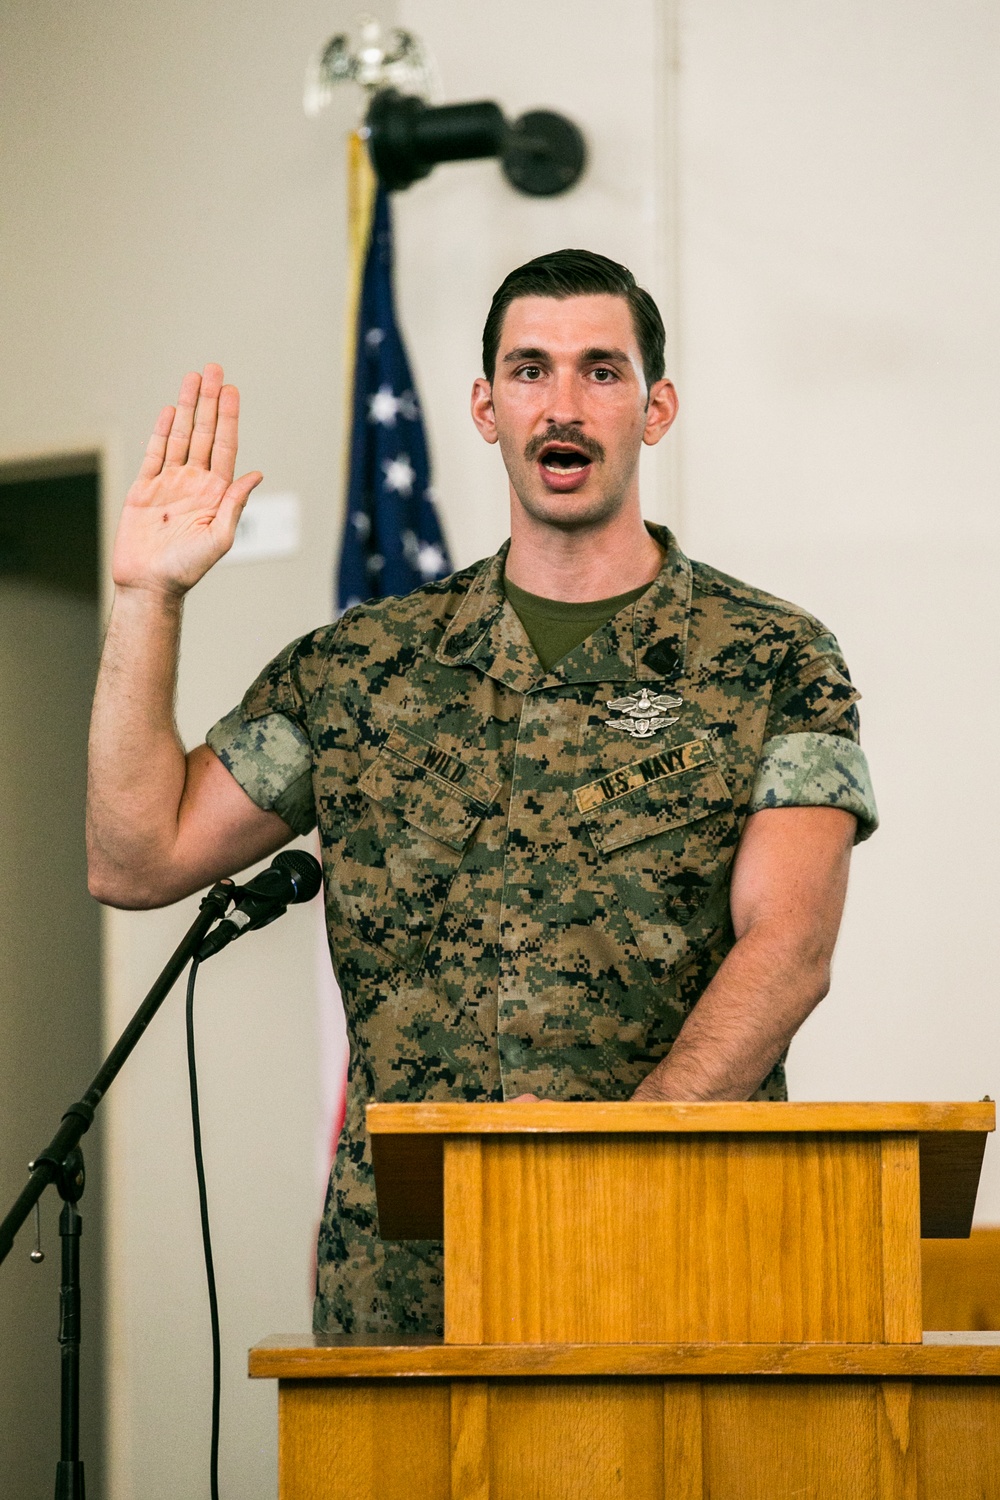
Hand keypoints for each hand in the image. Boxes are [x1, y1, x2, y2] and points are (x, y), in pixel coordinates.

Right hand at [113, 364, 262, 595]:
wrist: (150, 585)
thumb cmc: (187, 569)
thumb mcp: (220, 537)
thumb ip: (235, 504)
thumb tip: (256, 474)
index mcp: (216, 493)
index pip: (225, 446)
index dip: (229, 417)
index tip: (231, 390)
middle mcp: (195, 483)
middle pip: (204, 433)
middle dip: (209, 401)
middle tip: (214, 369)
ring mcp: (170, 484)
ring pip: (180, 436)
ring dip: (188, 407)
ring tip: (193, 378)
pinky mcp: (145, 490)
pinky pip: (155, 453)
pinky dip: (162, 431)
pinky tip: (171, 411)